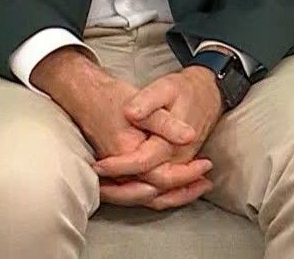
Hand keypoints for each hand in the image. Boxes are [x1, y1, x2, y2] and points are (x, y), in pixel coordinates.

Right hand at [35, 49, 211, 209]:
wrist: (87, 96)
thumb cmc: (115, 98)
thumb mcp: (147, 102)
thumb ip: (166, 123)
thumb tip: (190, 137)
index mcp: (126, 155)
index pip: (160, 177)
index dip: (187, 174)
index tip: (206, 165)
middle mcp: (117, 171)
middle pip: (153, 195)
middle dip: (182, 192)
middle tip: (206, 182)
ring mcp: (114, 174)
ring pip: (145, 198)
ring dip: (172, 196)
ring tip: (198, 187)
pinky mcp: (116, 173)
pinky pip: (138, 191)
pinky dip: (159, 192)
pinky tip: (177, 187)